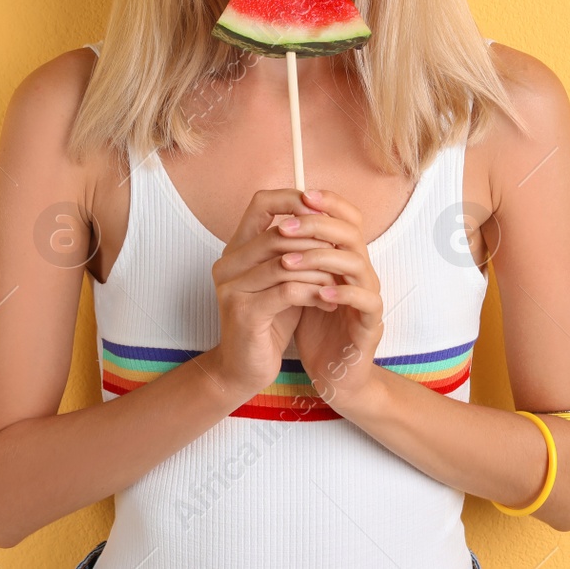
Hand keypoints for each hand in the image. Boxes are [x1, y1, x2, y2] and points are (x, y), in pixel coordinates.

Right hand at [207, 188, 338, 404]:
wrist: (244, 370)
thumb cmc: (269, 322)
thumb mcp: (283, 279)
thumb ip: (294, 251)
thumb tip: (326, 219)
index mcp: (236, 250)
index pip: (260, 203)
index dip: (293, 199)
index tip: (321, 211)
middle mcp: (228, 264)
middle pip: (277, 233)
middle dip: (316, 242)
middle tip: (341, 255)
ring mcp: (232, 287)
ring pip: (285, 262)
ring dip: (319, 270)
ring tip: (337, 282)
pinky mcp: (243, 312)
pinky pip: (288, 290)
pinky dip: (314, 292)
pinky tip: (327, 301)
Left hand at [281, 189, 385, 414]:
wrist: (333, 374)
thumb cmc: (315, 327)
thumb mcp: (300, 284)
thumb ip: (293, 255)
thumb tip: (269, 221)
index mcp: (345, 259)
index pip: (347, 218)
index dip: (329, 202)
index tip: (301, 195)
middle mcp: (361, 272)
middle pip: (351, 233)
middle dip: (316, 225)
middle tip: (285, 227)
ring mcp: (369, 297)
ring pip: (357, 263)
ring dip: (321, 258)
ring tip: (289, 262)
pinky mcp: (370, 324)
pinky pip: (366, 301)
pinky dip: (344, 293)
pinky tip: (320, 293)